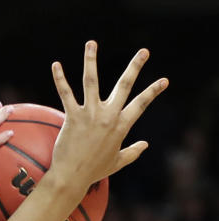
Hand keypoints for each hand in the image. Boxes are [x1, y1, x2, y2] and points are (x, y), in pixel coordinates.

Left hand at [47, 42, 167, 190]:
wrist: (72, 177)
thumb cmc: (94, 170)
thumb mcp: (118, 161)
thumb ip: (133, 152)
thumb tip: (145, 145)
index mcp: (122, 125)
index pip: (142, 103)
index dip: (153, 91)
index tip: (164, 80)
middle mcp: (108, 116)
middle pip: (124, 85)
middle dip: (135, 67)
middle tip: (144, 52)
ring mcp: (90, 114)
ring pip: (92, 81)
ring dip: (91, 60)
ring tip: (92, 43)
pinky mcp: (72, 116)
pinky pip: (66, 93)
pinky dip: (60, 79)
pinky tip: (56, 65)